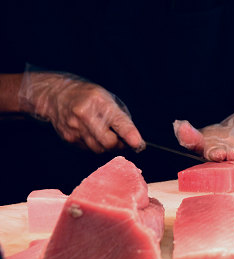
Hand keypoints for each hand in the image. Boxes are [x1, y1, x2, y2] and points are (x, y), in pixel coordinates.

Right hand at [18, 71, 144, 152]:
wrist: (56, 95)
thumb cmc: (88, 96)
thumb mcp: (108, 98)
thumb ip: (122, 118)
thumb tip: (133, 140)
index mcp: (100, 102)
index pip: (119, 122)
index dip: (130, 135)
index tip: (138, 144)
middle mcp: (86, 114)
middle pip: (109, 142)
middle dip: (120, 145)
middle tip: (123, 141)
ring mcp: (75, 127)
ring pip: (99, 149)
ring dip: (107, 146)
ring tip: (106, 135)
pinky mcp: (69, 137)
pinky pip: (88, 148)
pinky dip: (95, 145)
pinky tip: (92, 134)